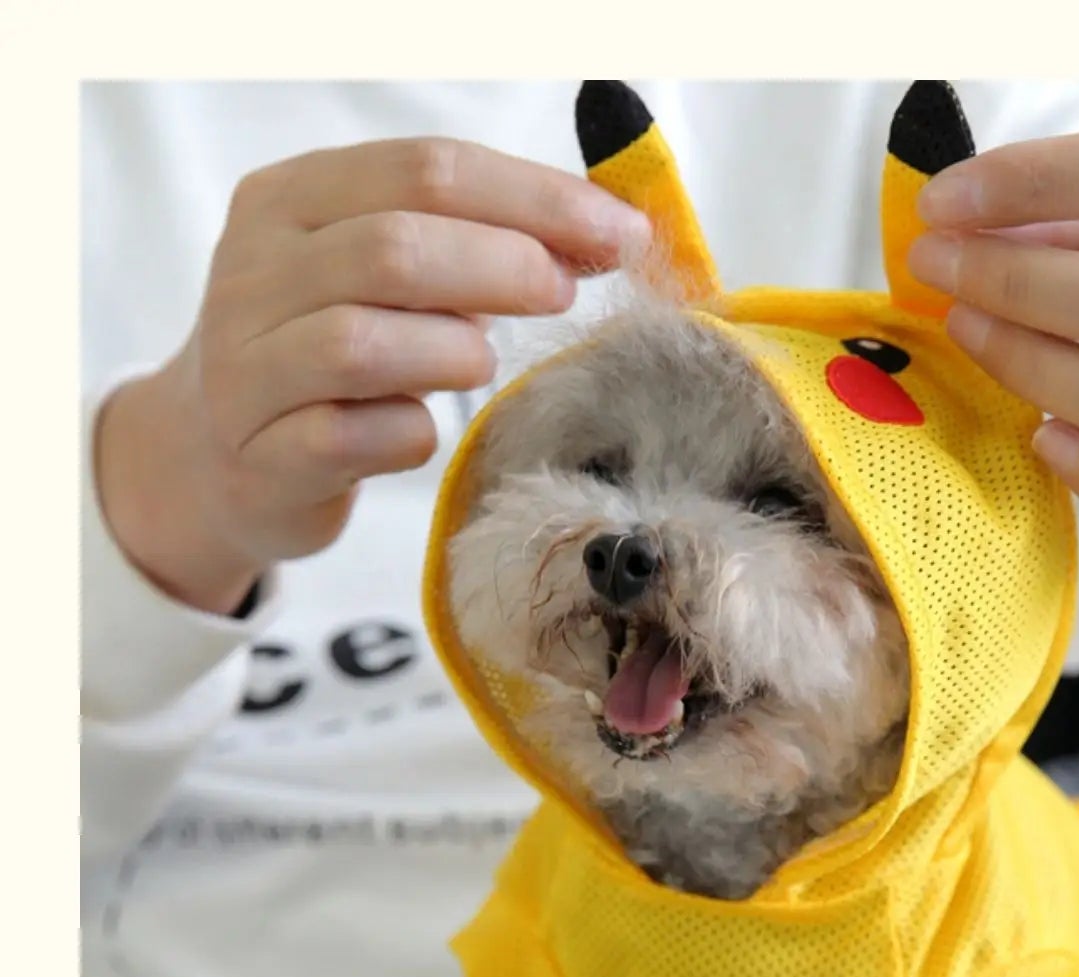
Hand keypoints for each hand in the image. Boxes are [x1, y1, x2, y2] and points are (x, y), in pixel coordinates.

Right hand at [95, 138, 649, 612]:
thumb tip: (603, 230)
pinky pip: (351, 438)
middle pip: (392, 248)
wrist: (213, 456)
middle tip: (566, 294)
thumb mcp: (379, 273)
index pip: (423, 170)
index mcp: (288, 200)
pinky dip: (408, 433)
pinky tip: (423, 430)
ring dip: (453, 351)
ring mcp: (248, 369)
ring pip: (362, 344)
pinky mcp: (263, 457)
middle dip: (504, 266)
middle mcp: (252, 273)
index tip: (619, 233)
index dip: (534, 197)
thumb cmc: (327, 353)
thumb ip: (469, 240)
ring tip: (481, 362)